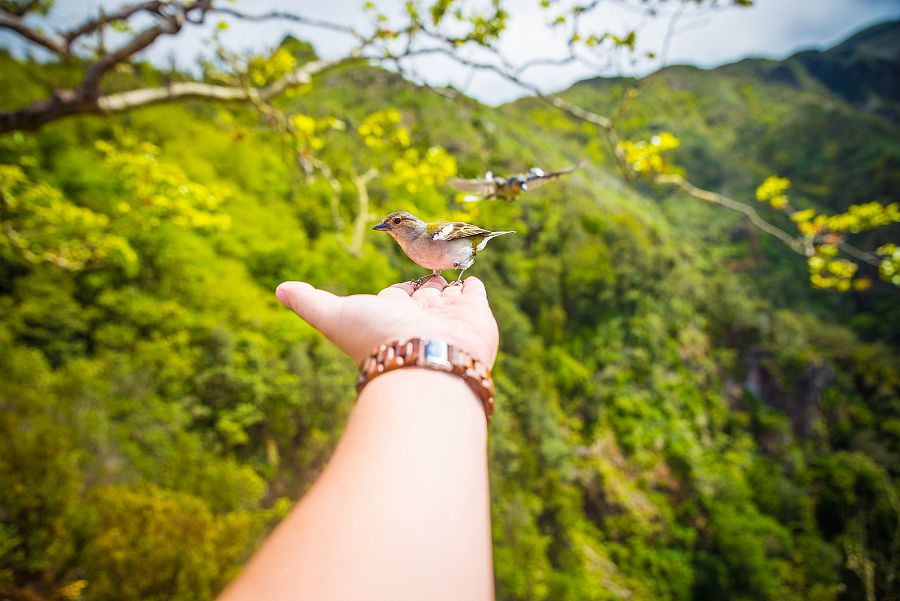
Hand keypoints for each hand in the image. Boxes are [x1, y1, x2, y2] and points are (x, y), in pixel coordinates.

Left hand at [275, 276, 499, 368]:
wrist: (424, 362)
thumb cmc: (377, 338)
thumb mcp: (334, 315)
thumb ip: (310, 302)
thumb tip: (280, 289)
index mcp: (390, 315)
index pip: (396, 296)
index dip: (399, 289)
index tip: (402, 285)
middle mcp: (419, 317)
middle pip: (423, 296)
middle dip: (426, 285)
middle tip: (429, 271)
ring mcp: (448, 317)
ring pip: (448, 294)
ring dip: (448, 282)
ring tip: (450, 269)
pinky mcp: (475, 314)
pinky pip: (473, 294)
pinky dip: (471, 286)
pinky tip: (469, 280)